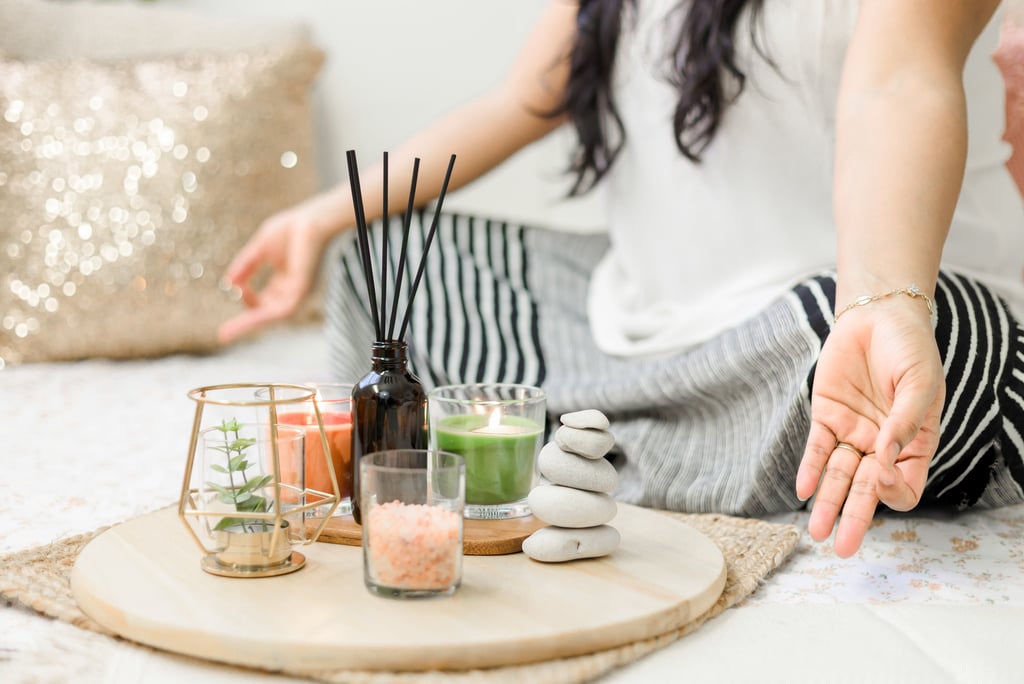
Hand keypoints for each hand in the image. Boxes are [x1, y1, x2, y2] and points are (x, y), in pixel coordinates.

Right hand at [217, 193, 344, 343]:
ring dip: (250, 324)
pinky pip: (283, 309)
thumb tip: (228, 283)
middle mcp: (292, 290)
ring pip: (272, 315)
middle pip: (266, 313)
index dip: (247, 300)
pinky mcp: (302, 289)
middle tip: (223, 336)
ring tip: (228, 334)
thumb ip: (245, 265)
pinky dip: (264, 315)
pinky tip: (249, 319)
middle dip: (245, 323)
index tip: (234, 288)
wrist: (312, 219)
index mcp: (284, 282)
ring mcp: (298, 291)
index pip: (264, 301)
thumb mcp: (259, 249)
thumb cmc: (290, 229)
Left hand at [795, 298, 943, 556]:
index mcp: (913, 444)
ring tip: (816, 532)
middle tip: (841, 548)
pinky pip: (817, 449)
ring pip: (837, 476)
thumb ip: (903, 423)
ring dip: (827, 503)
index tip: (883, 477)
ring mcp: (853, 433)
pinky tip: (803, 490)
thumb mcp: (920, 384)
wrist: (879, 317)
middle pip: (866, 491)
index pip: (904, 485)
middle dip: (854, 518)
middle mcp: (881, 446)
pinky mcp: (827, 416)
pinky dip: (809, 469)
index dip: (894, 490)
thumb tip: (885, 461)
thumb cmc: (910, 350)